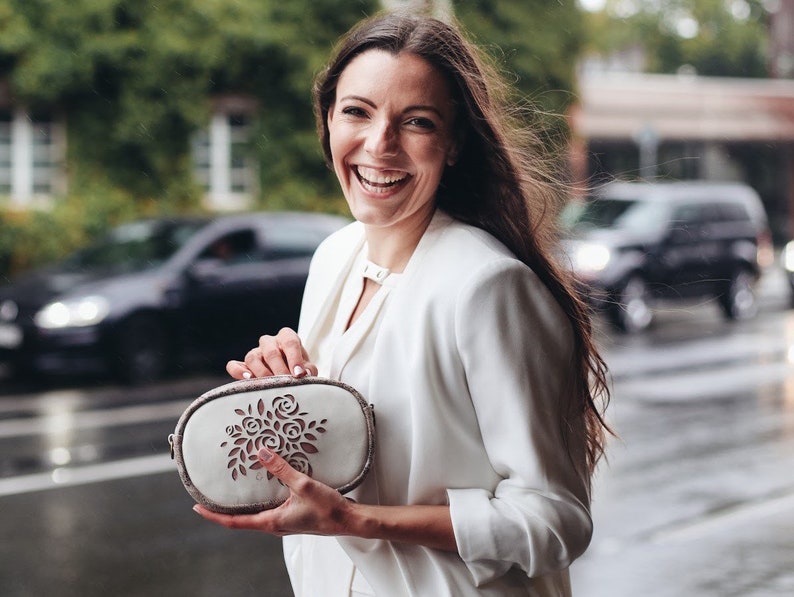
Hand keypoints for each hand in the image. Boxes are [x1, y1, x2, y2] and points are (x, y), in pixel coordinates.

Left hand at [193, 448, 354, 536]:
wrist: (350, 520)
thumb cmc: (328, 509)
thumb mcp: (303, 485)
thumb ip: (282, 469)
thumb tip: (261, 453)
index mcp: (271, 522)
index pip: (234, 522)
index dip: (213, 515)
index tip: (197, 508)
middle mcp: (274, 524)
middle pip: (241, 519)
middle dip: (224, 509)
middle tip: (210, 495)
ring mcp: (283, 521)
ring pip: (255, 514)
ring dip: (242, 504)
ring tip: (232, 488)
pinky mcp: (292, 515)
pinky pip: (269, 508)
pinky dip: (260, 499)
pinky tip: (264, 486)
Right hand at [226, 327, 317, 378]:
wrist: (288, 374)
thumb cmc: (299, 369)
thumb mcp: (308, 368)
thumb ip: (309, 370)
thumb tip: (305, 374)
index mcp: (287, 337)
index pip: (290, 342)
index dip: (295, 358)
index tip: (299, 374)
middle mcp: (270, 342)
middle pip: (271, 351)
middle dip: (279, 369)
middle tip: (286, 384)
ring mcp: (255, 352)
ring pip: (252, 357)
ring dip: (261, 373)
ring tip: (269, 385)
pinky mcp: (243, 365)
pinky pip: (234, 365)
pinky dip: (238, 371)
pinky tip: (248, 379)